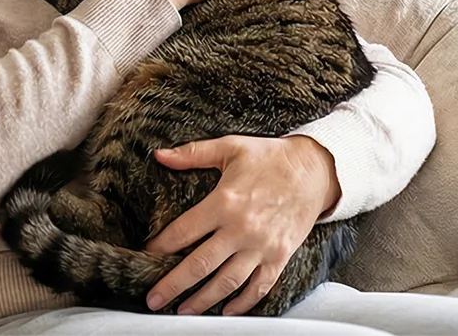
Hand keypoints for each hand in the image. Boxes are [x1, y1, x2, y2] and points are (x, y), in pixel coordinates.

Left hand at [142, 134, 338, 315]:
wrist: (312, 170)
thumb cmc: (268, 156)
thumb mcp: (229, 147)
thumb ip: (192, 153)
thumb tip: (160, 154)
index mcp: (225, 201)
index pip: (185, 230)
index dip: (162, 245)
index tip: (146, 256)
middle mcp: (242, 228)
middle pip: (201, 264)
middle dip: (174, 284)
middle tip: (154, 298)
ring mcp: (262, 246)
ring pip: (227, 282)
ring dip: (203, 300)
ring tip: (183, 311)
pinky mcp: (279, 257)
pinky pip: (259, 287)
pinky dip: (243, 303)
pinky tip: (226, 311)